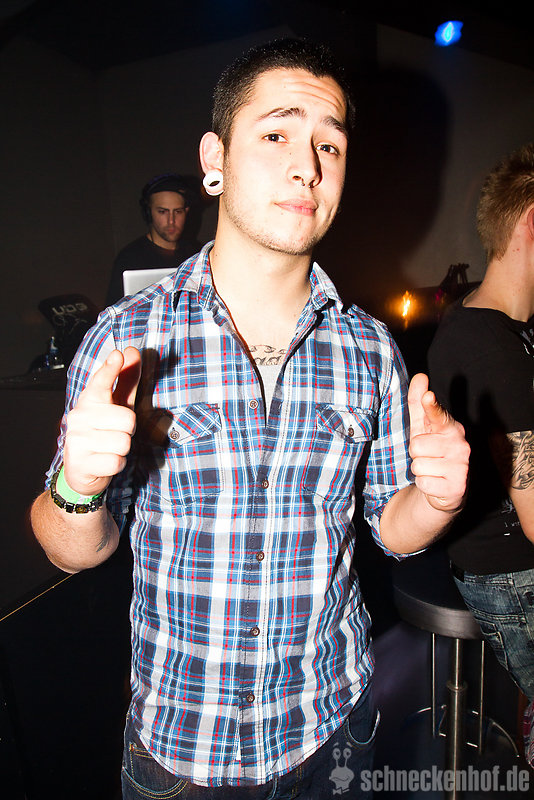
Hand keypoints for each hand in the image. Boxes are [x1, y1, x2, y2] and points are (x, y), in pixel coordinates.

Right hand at [63, 348, 141, 496]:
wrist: (81, 470)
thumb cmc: (103, 432)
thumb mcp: (117, 405)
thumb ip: (126, 380)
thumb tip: (132, 351)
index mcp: (89, 400)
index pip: (101, 382)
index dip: (110, 369)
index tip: (117, 356)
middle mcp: (79, 416)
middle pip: (127, 419)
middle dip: (128, 431)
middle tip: (115, 434)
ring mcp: (77, 439)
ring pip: (123, 442)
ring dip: (122, 449)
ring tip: (109, 448)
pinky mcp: (81, 463)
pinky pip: (116, 462)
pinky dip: (117, 465)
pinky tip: (105, 461)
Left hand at [408, 372, 469, 513]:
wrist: (445, 489)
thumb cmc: (432, 452)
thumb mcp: (423, 428)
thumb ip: (419, 404)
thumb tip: (420, 376)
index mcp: (451, 428)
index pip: (439, 415)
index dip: (431, 406)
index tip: (428, 397)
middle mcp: (461, 445)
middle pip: (416, 444)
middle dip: (416, 453)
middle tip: (428, 457)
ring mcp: (461, 466)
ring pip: (418, 464)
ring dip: (420, 470)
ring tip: (432, 470)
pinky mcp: (457, 487)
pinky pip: (423, 483)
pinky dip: (424, 485)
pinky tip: (436, 483)